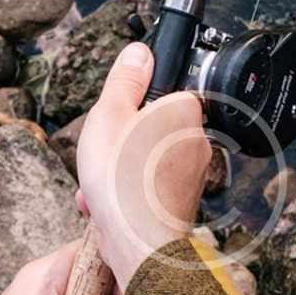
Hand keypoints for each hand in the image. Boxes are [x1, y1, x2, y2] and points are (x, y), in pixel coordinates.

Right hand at [76, 42, 211, 290]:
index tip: (114, 120)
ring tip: (98, 188)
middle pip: (149, 130)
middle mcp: (197, 141)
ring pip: (143, 162)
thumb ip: (125, 80)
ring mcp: (192, 175)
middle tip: (101, 157)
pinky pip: (146, 189)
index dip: (131, 106)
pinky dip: (124, 196)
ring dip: (116, 173)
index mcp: (185, 111)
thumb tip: (139, 52)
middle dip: (118, 144)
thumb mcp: (110, 114)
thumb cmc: (123, 180)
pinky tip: (105, 207)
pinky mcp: (181, 203)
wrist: (137, 243)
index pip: (161, 94)